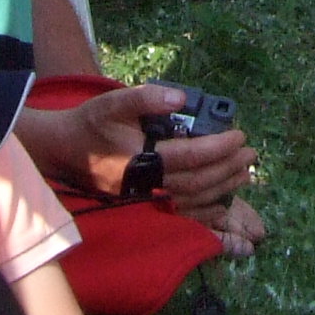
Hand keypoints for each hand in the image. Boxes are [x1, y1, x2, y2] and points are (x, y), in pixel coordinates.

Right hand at [14, 84, 259, 220]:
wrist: (63, 152)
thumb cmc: (90, 124)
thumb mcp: (113, 102)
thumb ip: (147, 98)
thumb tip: (181, 97)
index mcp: (140, 160)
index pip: (189, 157)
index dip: (217, 147)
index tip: (239, 135)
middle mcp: (144, 186)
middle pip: (196, 183)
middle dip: (227, 168)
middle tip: (250, 153)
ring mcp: (144, 201)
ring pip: (192, 201)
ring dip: (223, 188)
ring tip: (245, 173)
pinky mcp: (143, 207)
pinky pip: (180, 216)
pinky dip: (206, 215)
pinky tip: (223, 207)